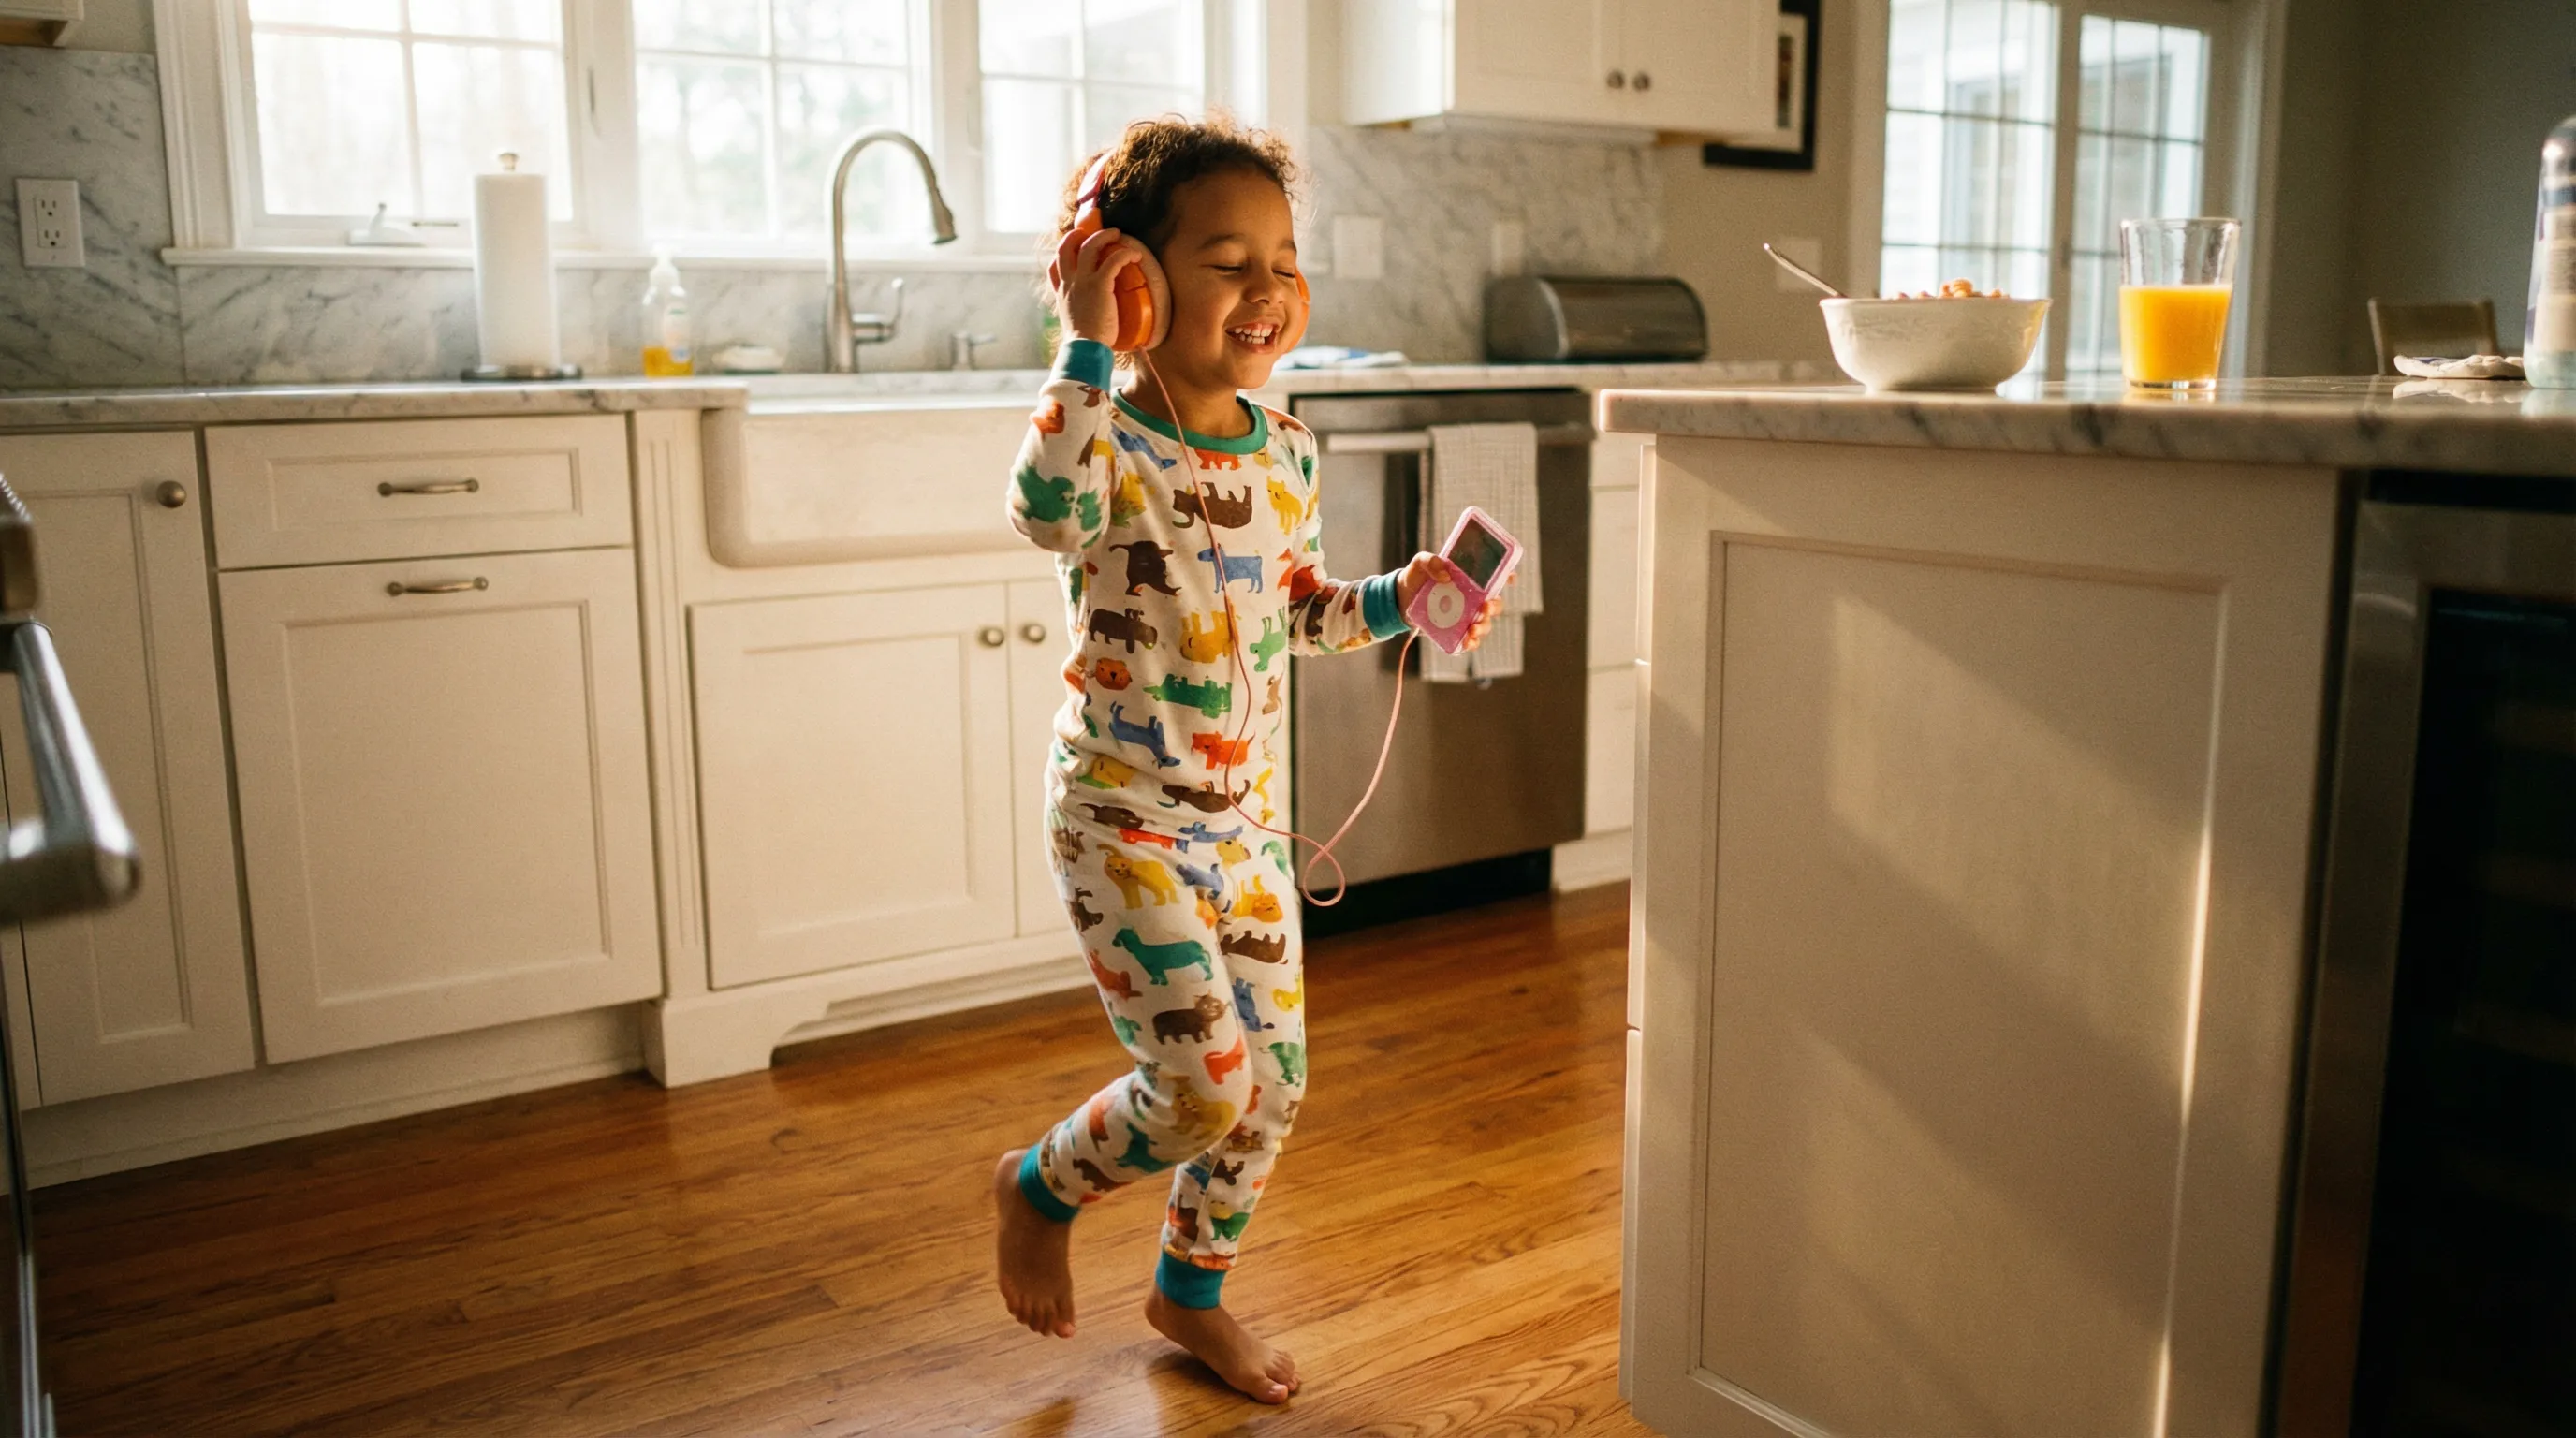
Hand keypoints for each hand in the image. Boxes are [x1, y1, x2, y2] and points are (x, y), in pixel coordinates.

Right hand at [1050, 225, 1149, 347]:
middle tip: (1094, 233)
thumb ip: (1080, 316)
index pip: (1053, 268)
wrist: (1084, 349)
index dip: (1061, 255)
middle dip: (1078, 235)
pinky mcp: (1099, 285)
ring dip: (1104, 236)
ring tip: (1117, 234)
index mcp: (1062, 294)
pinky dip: (1125, 253)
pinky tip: (1135, 255)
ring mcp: (1082, 282)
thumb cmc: (1084, 344)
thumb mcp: (1074, 325)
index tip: (1072, 248)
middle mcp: (1069, 284)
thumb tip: (1091, 322)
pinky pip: (1113, 260)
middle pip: (1066, 248)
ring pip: (1090, 246)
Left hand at [1395, 554, 1511, 650]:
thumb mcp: (1419, 563)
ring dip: (1483, 627)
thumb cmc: (1415, 577)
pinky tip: (1468, 642)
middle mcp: (1472, 597)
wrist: (1400, 598)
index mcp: (1470, 578)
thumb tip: (1445, 576)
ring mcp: (1466, 615)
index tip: (1510, 579)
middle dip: (1494, 607)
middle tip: (1484, 607)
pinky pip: (1470, 640)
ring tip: (1472, 629)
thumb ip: (1430, 561)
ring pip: (1485, 623)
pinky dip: (1472, 643)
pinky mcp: (1456, 630)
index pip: (1495, 577)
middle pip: (1494, 603)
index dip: (1507, 576)